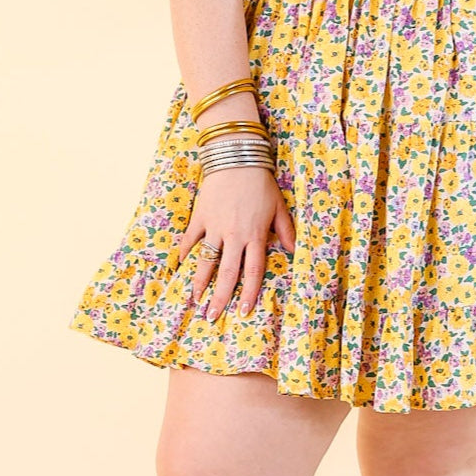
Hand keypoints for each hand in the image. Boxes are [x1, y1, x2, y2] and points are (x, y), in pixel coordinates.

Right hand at [179, 168, 295, 320]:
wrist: (236, 157)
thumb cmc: (260, 183)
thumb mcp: (279, 207)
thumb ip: (286, 231)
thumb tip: (294, 251)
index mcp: (256, 236)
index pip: (252, 272)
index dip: (247, 294)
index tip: (242, 312)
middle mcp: (234, 236)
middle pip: (227, 273)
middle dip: (220, 298)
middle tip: (212, 317)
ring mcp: (215, 227)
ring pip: (205, 261)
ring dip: (199, 283)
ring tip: (195, 301)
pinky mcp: (200, 217)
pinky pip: (191, 240)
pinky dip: (185, 253)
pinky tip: (182, 267)